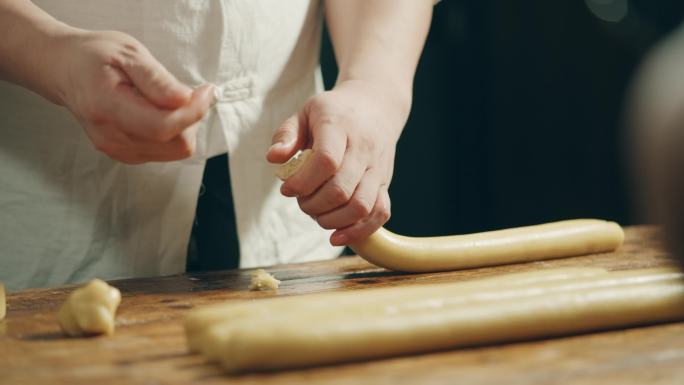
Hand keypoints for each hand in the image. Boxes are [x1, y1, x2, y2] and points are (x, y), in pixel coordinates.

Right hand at [49, 30, 212, 163]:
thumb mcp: (129, 53)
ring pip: (174, 150)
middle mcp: (112, 137)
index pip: (164, 127)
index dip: (193, 112)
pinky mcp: (126, 154)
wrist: (65, 71)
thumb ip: (158, 80)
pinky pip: (165, 151)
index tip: (206, 90)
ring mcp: (118, 149)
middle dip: (190, 118)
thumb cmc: (95, 57)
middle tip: (183, 91)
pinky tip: (157, 111)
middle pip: (176, 144)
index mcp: (109, 108)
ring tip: (165, 99)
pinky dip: (172, 132)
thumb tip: (186, 100)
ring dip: (182, 125)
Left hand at [266, 79, 409, 245]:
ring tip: (316, 214)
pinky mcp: (385, 183)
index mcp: (340, 127)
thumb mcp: (306, 112)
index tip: (287, 189)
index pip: (326, 161)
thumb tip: (273, 159)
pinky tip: (336, 236)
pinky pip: (380, 213)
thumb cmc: (334, 112)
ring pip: (361, 206)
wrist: (377, 106)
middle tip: (301, 200)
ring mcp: (377, 168)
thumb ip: (286, 134)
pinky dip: (359, 231)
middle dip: (313, 205)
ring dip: (332, 220)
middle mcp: (363, 149)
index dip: (303, 182)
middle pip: (341, 189)